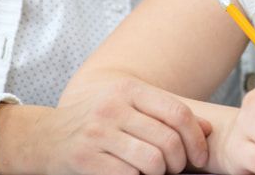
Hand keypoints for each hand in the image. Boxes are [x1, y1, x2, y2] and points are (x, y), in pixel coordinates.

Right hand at [0, 78, 210, 174]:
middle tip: (174, 169)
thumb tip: (208, 128)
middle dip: (179, 163)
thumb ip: (166, 114)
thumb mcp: (130, 106)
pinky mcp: (86, 159)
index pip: (178, 113)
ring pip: (152, 162)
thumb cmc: (98, 122)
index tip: (199, 157)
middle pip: (168, 141)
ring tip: (155, 174)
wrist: (46, 137)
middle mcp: (113, 107)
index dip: (196, 139)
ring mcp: (98, 133)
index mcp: (129, 89)